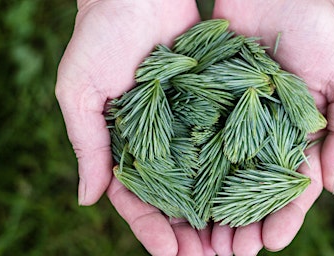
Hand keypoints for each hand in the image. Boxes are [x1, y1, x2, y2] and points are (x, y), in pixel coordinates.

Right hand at [55, 1, 214, 254]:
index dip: (150, 230)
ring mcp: (188, 126)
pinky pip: (226, 142)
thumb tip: (86, 199)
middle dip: (190, 233)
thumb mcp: (79, 92)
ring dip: (219, 213)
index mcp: (124, 146)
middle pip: (175, 199)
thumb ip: (87, 145)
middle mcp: (158, 142)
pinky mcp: (213, 105)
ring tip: (236, 244)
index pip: (135, 199)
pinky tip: (254, 195)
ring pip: (205, 180)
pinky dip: (239, 171)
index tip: (170, 253)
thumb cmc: (98, 38)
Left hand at [211, 0, 333, 253]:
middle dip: (244, 223)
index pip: (293, 187)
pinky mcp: (210, 103)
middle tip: (230, 253)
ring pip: (223, 174)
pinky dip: (192, 170)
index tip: (269, 243)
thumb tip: (330, 187)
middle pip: (253, 190)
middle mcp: (266, 134)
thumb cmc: (320, 30)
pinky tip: (182, 196)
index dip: (285, 218)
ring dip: (215, 209)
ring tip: (205, 240)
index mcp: (300, 135)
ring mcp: (236, 121)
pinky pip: (200, 140)